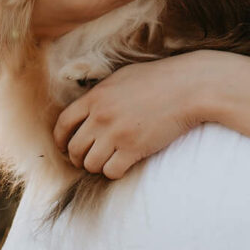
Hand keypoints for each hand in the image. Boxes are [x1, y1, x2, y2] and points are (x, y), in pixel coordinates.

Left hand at [52, 50, 214, 178]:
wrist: (188, 87)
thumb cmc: (159, 79)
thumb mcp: (122, 77)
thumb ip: (101, 93)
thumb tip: (88, 107)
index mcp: (95, 97)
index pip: (63, 124)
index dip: (61, 139)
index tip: (65, 147)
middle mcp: (100, 116)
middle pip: (74, 148)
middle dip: (78, 158)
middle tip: (87, 159)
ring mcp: (116, 134)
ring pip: (90, 163)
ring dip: (96, 166)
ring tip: (107, 161)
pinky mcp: (133, 149)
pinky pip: (111, 172)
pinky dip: (114, 171)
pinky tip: (123, 164)